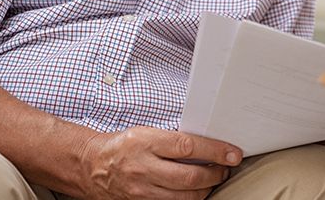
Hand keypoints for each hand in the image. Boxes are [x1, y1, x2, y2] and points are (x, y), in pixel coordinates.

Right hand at [77, 126, 242, 198]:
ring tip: (214, 180)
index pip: (188, 147)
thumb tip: (209, 144)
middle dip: (215, 174)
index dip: (215, 150)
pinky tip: (195, 192)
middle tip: (226, 168)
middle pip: (189, 177)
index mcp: (147, 143)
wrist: (92, 166)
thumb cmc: (124, 145)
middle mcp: (144, 169)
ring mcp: (141, 191)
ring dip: (205, 190)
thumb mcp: (148, 132)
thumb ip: (175, 139)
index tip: (233, 152)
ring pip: (183, 198)